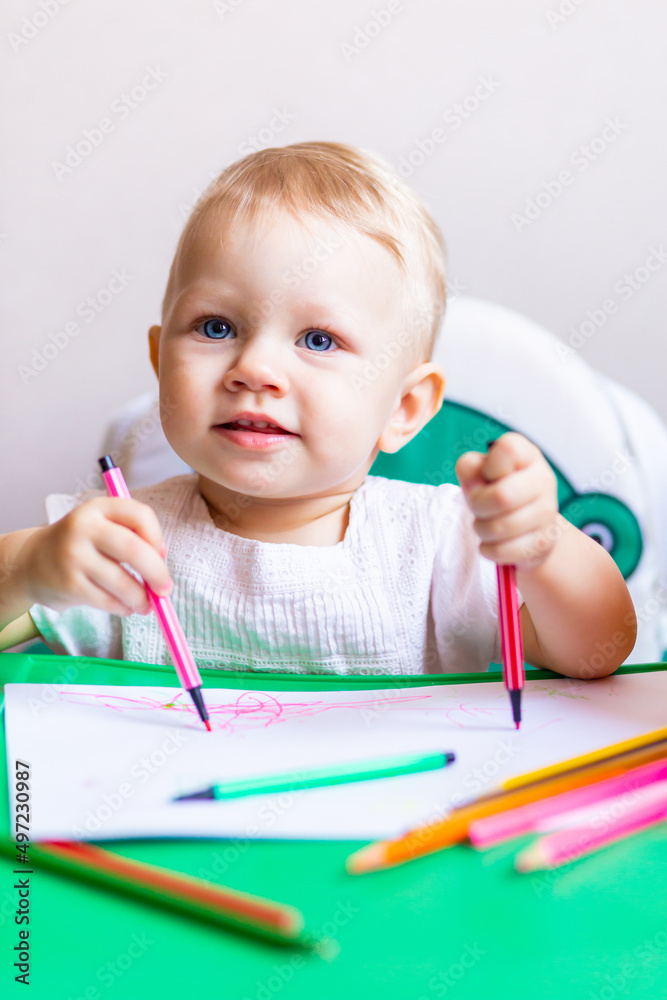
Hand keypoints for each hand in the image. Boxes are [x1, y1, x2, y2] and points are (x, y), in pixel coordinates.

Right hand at [19, 497, 172, 615]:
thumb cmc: (80, 544)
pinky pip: (107, 600)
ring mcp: (74, 556)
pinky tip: (126, 607)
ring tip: (146, 604)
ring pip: (122, 582)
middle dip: (157, 573)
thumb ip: (132, 534)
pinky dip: (123, 607)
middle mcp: (84, 528)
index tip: (161, 554)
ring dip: (141, 598)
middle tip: (166, 589)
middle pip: (134, 550)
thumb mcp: (101, 526)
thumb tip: (161, 559)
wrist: (31, 561)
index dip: (157, 537)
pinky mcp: (69, 584)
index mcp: (98, 508)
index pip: (140, 515)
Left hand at [455, 432, 559, 569]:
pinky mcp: (543, 543)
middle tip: (479, 507)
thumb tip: (473, 479)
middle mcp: (543, 479)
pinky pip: (503, 550)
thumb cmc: (497, 492)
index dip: (489, 467)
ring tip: (486, 525)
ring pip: (500, 527)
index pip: (508, 449)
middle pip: (501, 496)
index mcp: (527, 455)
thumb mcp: (480, 474)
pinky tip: (494, 542)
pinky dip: (489, 549)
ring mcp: (548, 513)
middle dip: (478, 506)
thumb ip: (470, 468)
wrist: (528, 528)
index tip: (489, 476)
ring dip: (482, 529)